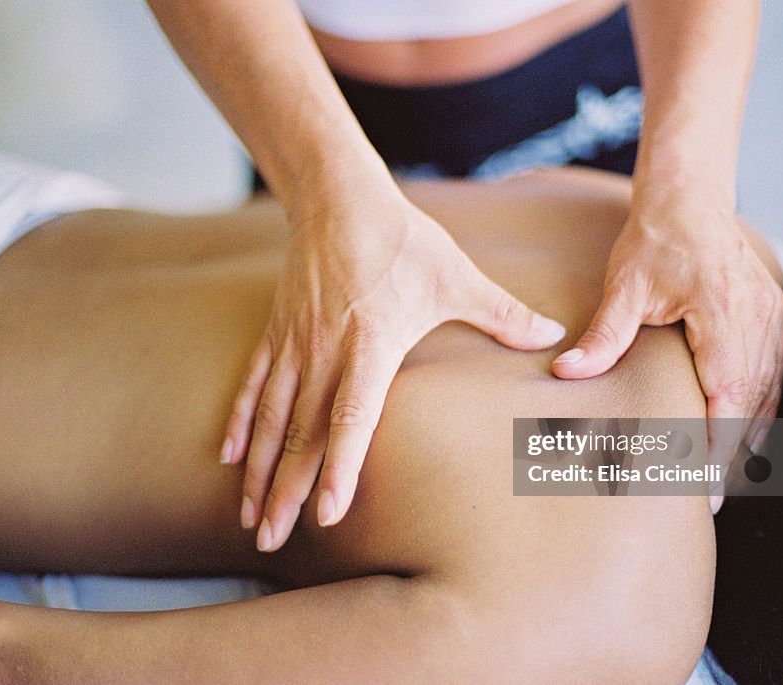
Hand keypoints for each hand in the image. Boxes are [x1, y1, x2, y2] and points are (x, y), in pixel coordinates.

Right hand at [221, 183, 565, 551]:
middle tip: (272, 539)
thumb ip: (502, 312)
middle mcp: (324, 352)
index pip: (351, 418)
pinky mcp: (277, 333)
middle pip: (301, 433)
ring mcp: (295, 345)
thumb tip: (554, 335)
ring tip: (250, 517)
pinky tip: (228, 457)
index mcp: (370, 344)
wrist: (339, 196)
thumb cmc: (401, 238)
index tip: (327, 513)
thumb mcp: (457, 276)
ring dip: (260, 471)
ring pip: (271, 419)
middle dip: (286, 490)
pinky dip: (240, 423)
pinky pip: (253, 386)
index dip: (339, 466)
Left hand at [551, 197, 782, 503]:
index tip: (700, 485)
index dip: (716, 445)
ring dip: (749, 436)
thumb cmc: (655, 238)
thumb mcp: (624, 286)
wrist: (689, 196)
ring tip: (723, 478)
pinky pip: (773, 371)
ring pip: (769, 391)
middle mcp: (757, 318)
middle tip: (707, 498)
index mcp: (724, 314)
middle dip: (731, 453)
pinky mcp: (771, 313)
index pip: (728, 396)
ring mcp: (770, 315)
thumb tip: (567, 373)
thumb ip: (604, 336)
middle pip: (753, 403)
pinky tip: (747, 434)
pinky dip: (760, 406)